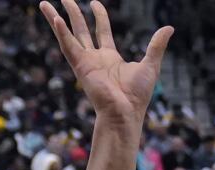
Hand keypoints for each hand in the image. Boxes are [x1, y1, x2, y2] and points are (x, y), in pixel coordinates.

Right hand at [39, 0, 171, 120]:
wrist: (125, 112)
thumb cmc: (138, 95)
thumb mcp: (151, 64)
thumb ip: (156, 45)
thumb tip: (169, 28)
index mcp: (110, 57)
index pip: (102, 31)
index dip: (99, 16)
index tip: (94, 3)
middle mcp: (95, 58)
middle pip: (81, 30)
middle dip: (73, 13)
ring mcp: (85, 62)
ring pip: (68, 35)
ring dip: (56, 19)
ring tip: (45, 4)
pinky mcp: (80, 67)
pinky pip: (68, 46)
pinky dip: (61, 33)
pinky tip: (55, 19)